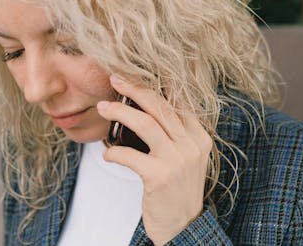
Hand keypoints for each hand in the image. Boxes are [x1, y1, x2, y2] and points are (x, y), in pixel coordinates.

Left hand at [96, 74, 212, 244]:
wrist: (184, 226)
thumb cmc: (178, 190)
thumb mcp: (187, 158)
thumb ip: (175, 135)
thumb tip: (148, 108)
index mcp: (199, 137)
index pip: (177, 103)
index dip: (155, 86)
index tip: (136, 75)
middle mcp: (191, 145)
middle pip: (161, 107)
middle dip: (135, 88)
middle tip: (115, 78)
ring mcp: (177, 160)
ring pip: (145, 124)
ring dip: (120, 112)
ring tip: (103, 107)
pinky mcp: (159, 177)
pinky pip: (130, 155)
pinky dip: (114, 153)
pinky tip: (108, 154)